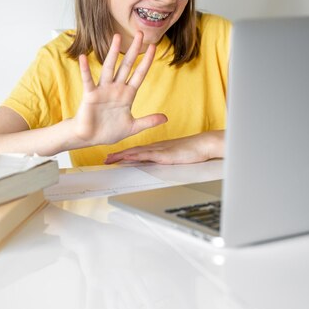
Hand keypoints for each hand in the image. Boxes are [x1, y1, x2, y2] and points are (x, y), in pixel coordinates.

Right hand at [72, 31, 167, 146]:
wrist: (90, 138)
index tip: (154, 46)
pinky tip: (84, 57)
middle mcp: (116, 88)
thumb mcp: (132, 127)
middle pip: (126, 65)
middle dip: (133, 50)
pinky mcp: (90, 95)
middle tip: (139, 33)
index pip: (139, 74)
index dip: (146, 61)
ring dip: (112, 52)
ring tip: (116, 37)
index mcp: (127, 95)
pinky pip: (88, 80)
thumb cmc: (108, 131)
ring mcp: (103, 90)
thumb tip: (165, 118)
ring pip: (109, 68)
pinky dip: (85, 69)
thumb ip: (148, 121)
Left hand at [104, 131, 224, 164]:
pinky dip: (135, 157)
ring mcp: (159, 150)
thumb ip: (164, 158)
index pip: (136, 151)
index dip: (123, 154)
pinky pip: (147, 155)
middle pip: (132, 151)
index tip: (113, 157)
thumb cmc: (192, 150)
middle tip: (105, 159)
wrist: (203, 144)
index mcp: (157, 148)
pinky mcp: (164, 154)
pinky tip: (127, 158)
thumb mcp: (174, 155)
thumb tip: (155, 164)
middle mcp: (155, 147)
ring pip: (136, 153)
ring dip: (122, 156)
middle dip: (118, 156)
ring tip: (110, 159)